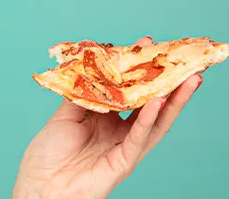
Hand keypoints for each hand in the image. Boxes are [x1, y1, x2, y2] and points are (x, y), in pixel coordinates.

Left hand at [13, 36, 202, 198]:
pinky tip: (159, 101)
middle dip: (170, 84)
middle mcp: (119, 132)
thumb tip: (92, 67)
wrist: (39, 185)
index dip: (138, 70)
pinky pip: (139, 138)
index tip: (146, 44)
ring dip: (174, 101)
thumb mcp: (63, 115)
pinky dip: (150, 119)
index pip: (129, 91)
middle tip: (188, 63)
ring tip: (189, 80)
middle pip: (151, 105)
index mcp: (106, 120)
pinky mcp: (124, 163)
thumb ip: (81, 93)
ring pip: (156, 122)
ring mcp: (124, 148)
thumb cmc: (47, 154)